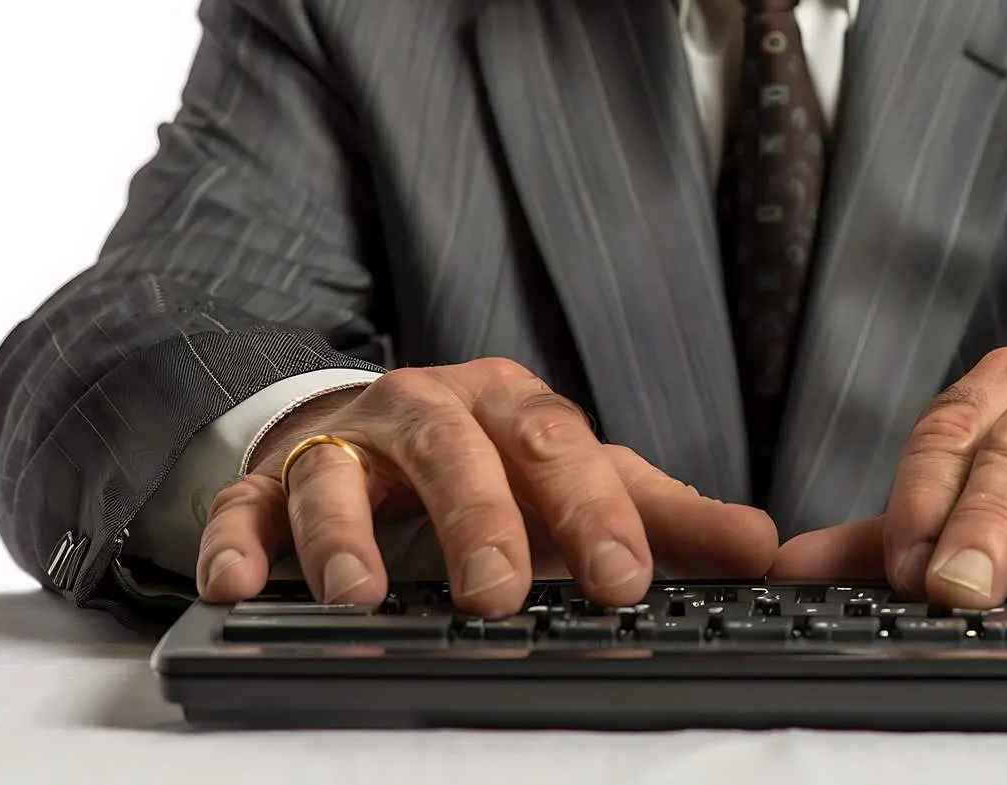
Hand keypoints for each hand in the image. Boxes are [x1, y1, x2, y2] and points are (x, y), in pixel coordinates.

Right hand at [196, 359, 779, 614]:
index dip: (592, 511)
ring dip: (347, 535)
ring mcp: (347, 442)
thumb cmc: (496, 471)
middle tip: (498, 593)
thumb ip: (666, 518)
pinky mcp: (273, 481)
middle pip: (454, 449)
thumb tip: (765, 547)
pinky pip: (245, 502)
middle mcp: (428, 410)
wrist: (378, 438)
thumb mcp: (580, 486)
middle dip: (477, 519)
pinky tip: (241, 583)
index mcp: (510, 406)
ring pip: (341, 471)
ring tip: (363, 600)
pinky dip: (240, 538)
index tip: (623, 580)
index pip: (558, 445)